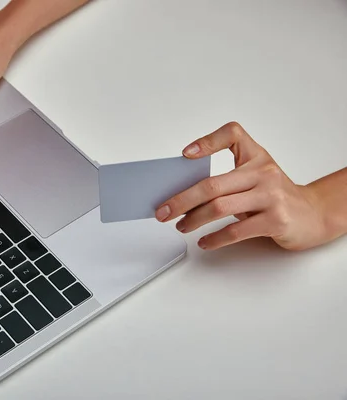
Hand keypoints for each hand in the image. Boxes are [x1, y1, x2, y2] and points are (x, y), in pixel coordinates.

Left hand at [155, 122, 327, 250]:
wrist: (312, 214)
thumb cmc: (274, 195)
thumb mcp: (255, 175)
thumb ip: (226, 178)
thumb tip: (182, 193)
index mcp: (256, 157)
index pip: (233, 134)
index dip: (208, 141)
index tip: (184, 154)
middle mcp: (264, 173)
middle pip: (212, 184)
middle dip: (182, 199)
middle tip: (164, 210)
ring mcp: (271, 196)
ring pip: (219, 207)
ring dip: (193, 219)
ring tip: (181, 226)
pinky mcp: (275, 221)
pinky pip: (236, 231)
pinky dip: (214, 238)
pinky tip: (204, 242)